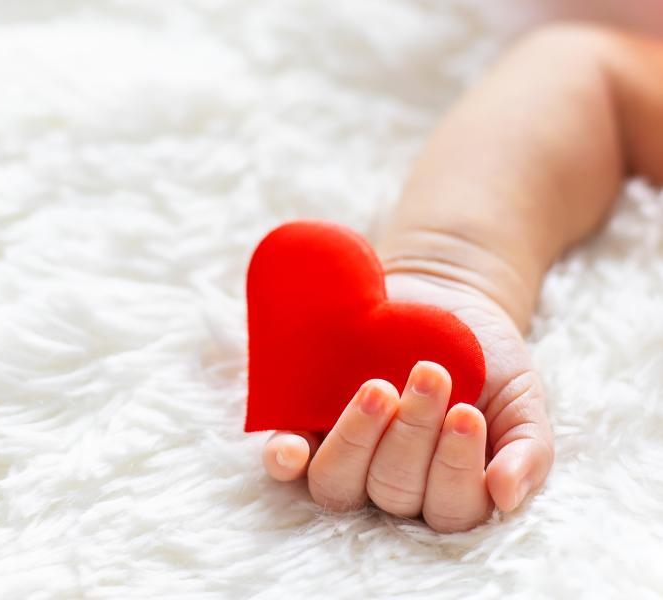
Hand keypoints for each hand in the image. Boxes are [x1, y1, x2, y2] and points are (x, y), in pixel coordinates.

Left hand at [261, 272, 553, 531]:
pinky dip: (285, 459)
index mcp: (447, 488)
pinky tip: (289, 450)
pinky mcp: (305, 426)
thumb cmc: (484, 358)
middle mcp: (391, 483)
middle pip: (393, 493)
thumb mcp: (521, 398)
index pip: (449, 508)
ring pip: (338, 484)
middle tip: (430, 375)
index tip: (466, 413)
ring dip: (356, 442)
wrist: (442, 296)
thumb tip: (507, 498)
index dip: (455, 468)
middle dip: (413, 435)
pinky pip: (286, 460)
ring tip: (379, 389)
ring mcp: (343, 457)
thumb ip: (527, 448)